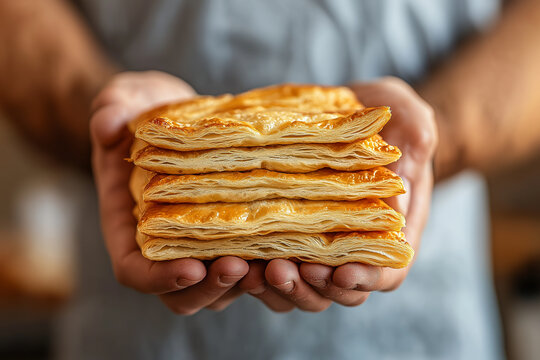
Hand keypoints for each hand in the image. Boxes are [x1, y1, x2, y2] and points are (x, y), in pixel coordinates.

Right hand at [90, 71, 249, 314]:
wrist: (170, 114)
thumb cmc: (141, 111)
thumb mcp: (121, 101)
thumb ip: (110, 110)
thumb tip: (107, 126)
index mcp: (127, 226)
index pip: (134, 270)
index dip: (159, 278)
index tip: (191, 267)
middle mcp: (163, 244)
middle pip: (182, 293)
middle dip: (211, 287)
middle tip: (240, 265)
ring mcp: (197, 243)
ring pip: (218, 289)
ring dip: (244, 283)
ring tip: (272, 262)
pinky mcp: (228, 234)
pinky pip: (246, 264)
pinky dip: (265, 265)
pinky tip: (290, 247)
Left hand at [237, 77, 436, 311]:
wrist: (356, 114)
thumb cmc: (390, 121)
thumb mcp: (411, 121)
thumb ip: (415, 145)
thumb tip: (399, 188)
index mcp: (389, 232)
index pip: (383, 273)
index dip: (364, 280)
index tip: (342, 272)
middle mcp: (353, 246)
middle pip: (336, 290)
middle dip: (311, 287)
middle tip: (284, 270)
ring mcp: (318, 244)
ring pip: (301, 287)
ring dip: (279, 287)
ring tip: (258, 269)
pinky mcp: (288, 234)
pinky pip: (271, 268)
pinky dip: (255, 273)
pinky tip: (237, 257)